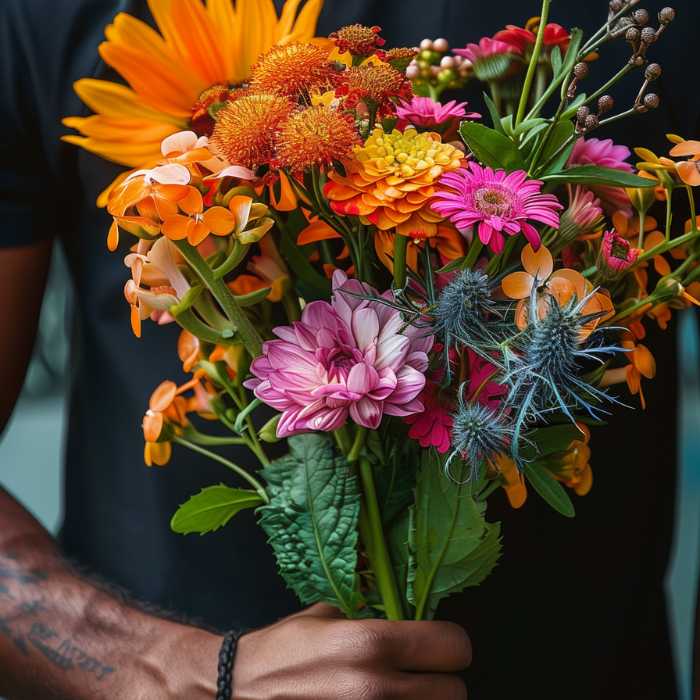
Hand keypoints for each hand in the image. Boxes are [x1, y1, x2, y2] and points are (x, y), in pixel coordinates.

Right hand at [233, 604, 470, 698]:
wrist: (241, 688)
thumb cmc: (284, 649)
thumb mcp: (328, 615)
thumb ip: (372, 617)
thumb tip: (404, 617)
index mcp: (372, 643)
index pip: (453, 646)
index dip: (451, 644)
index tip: (440, 645)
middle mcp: (377, 687)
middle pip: (455, 692)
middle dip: (443, 681)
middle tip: (423, 675)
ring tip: (401, 693)